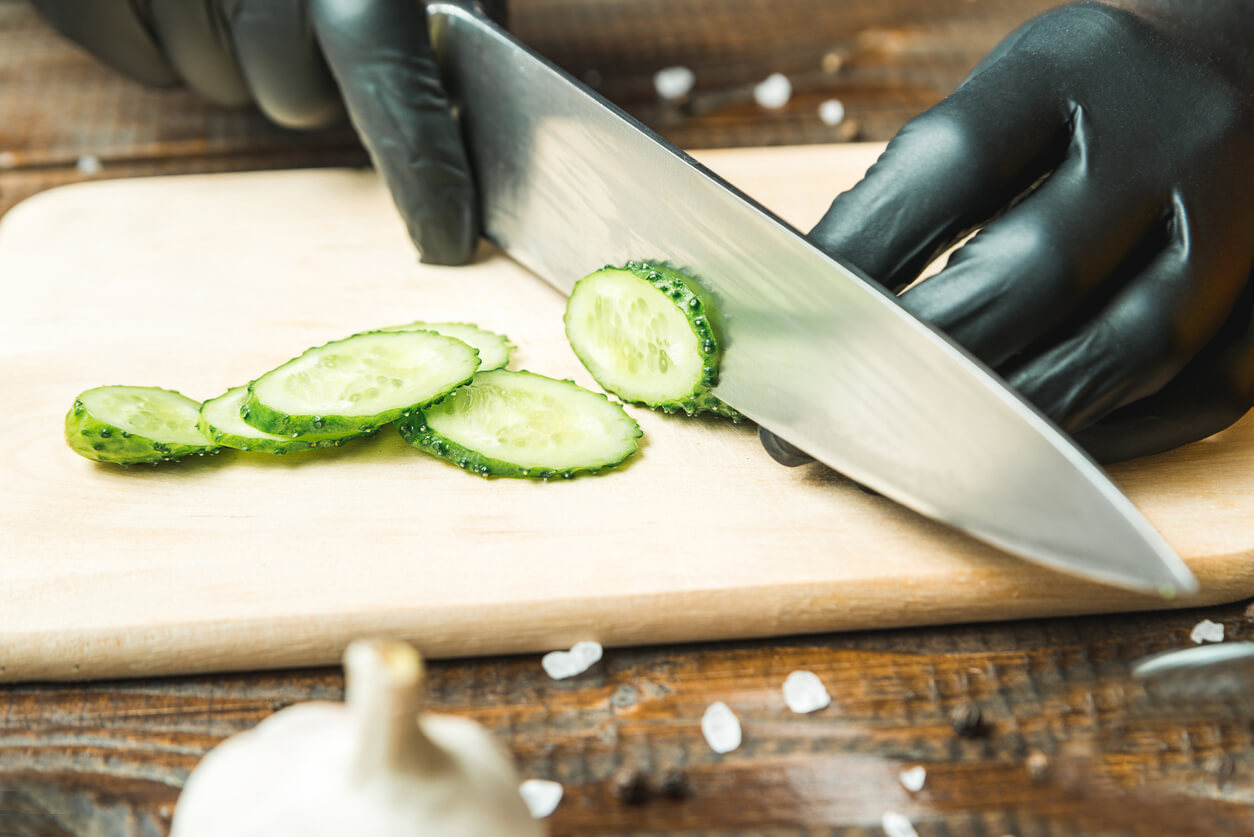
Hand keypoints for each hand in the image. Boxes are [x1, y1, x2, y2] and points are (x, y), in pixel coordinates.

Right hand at [32, 0, 505, 265]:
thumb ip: (449, 17)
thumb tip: (474, 106)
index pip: (391, 83)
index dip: (423, 170)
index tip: (447, 242)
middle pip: (296, 98)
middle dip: (305, 75)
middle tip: (298, 13)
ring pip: (223, 83)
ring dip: (239, 54)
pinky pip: (145, 63)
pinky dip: (162, 39)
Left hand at [765, 0, 1253, 465]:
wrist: (1242, 61)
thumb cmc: (1087, 93)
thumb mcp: (1001, 94)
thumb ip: (921, 186)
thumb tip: (816, 307)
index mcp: (1077, 63)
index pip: (947, 170)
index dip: (853, 262)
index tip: (780, 335)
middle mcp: (1173, 137)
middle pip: (1031, 274)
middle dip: (911, 365)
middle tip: (819, 425)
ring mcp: (1240, 224)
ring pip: (1118, 352)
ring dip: (997, 421)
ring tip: (903, 458)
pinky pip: (1192, 398)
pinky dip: (1099, 439)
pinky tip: (1016, 457)